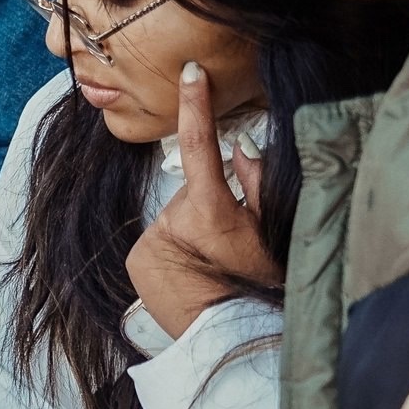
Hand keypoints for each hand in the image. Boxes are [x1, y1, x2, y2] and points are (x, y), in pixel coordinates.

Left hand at [126, 61, 279, 338]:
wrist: (223, 338)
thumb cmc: (257, 288)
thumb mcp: (272, 234)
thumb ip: (260, 183)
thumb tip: (241, 145)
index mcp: (211, 212)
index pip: (201, 146)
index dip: (196, 105)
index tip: (190, 71)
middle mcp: (175, 222)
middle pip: (195, 190)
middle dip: (211, 202)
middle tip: (231, 241)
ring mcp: (151, 240)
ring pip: (177, 216)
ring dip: (193, 229)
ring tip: (212, 263)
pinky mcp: (136, 259)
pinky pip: (160, 239)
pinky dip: (175, 248)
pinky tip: (190, 272)